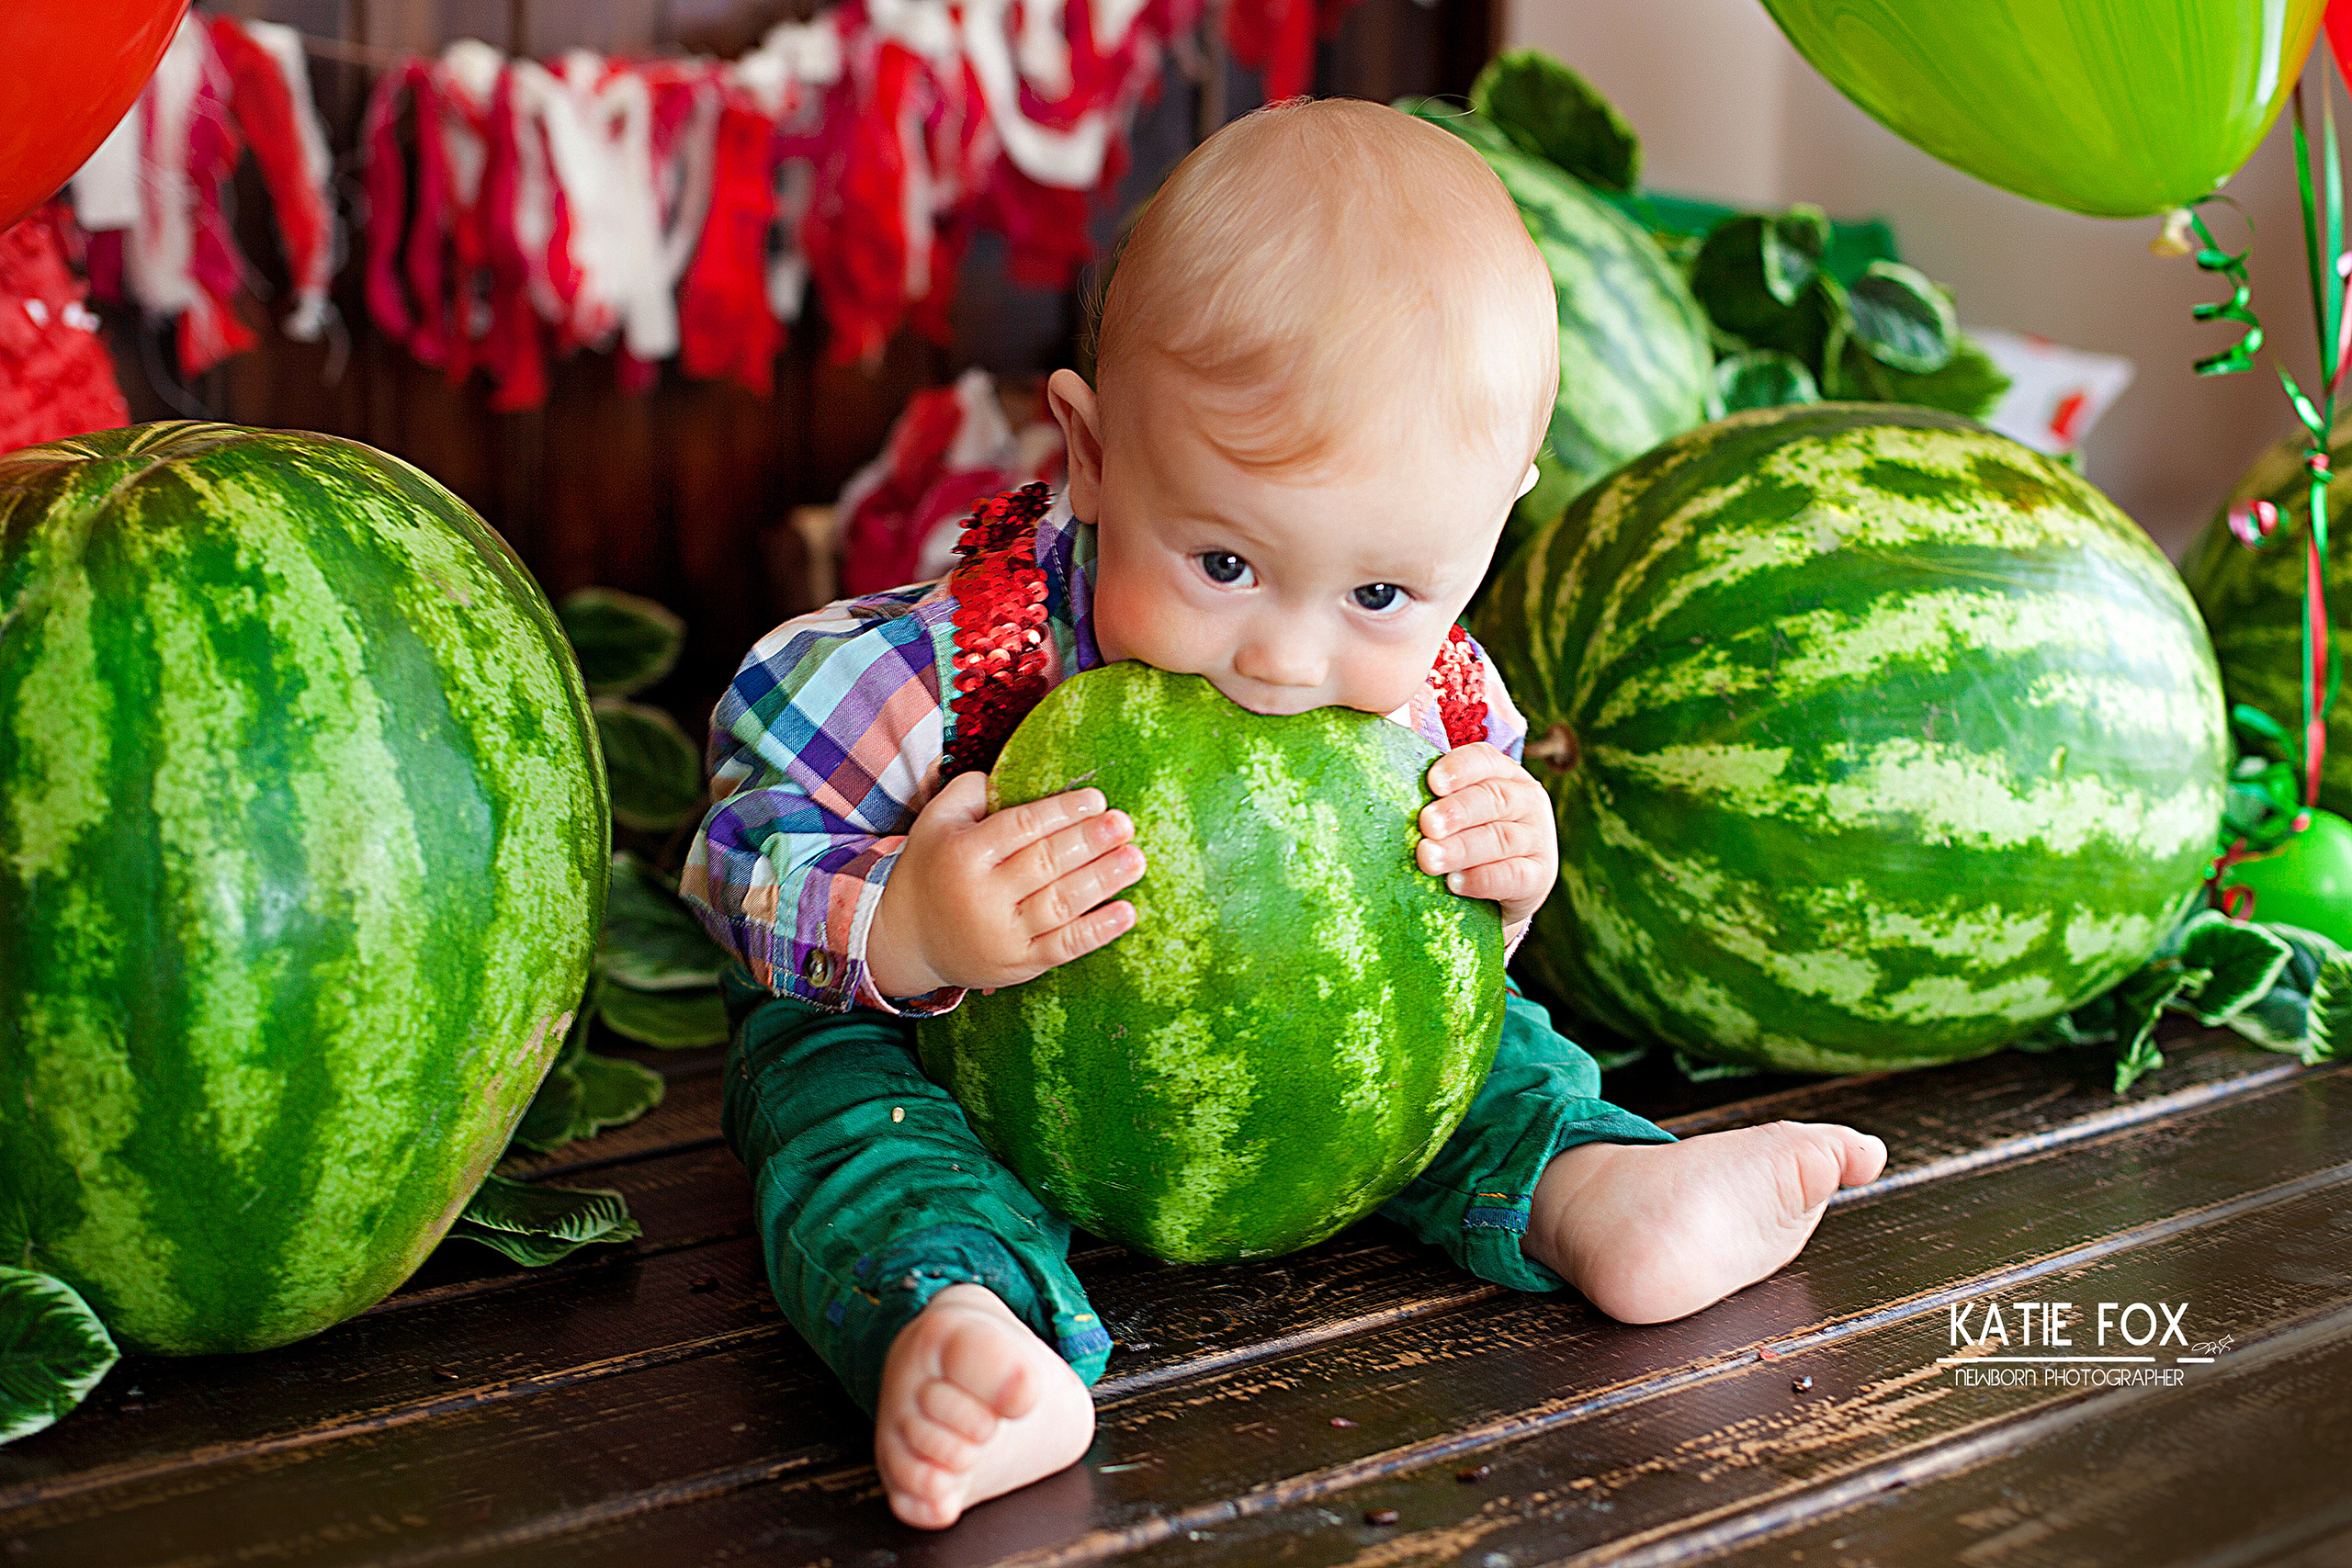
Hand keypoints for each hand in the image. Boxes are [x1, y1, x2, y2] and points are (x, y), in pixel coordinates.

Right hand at [865, 771, 1145, 997]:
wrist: (909, 939)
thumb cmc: (934, 867)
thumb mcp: (936, 821)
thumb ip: (972, 791)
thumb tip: (1017, 770)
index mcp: (963, 854)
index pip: (1019, 827)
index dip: (1060, 812)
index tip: (1096, 799)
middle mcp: (981, 896)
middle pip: (1045, 864)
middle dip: (1089, 842)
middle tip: (1125, 824)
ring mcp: (1002, 935)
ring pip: (1060, 905)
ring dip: (1103, 881)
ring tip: (1136, 859)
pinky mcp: (1019, 965)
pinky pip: (1064, 947)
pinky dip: (1098, 931)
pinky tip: (1127, 912)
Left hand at [1415, 742, 1557, 932]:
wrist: (1500, 890)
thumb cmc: (1466, 838)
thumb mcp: (1455, 813)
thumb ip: (1432, 799)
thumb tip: (1384, 788)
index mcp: (1504, 774)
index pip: (1485, 760)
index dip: (1459, 767)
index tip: (1432, 782)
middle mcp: (1526, 800)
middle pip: (1493, 799)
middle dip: (1457, 811)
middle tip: (1426, 824)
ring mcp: (1537, 839)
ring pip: (1501, 838)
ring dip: (1461, 848)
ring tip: (1428, 858)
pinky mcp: (1539, 877)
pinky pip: (1513, 876)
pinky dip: (1482, 879)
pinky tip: (1455, 884)